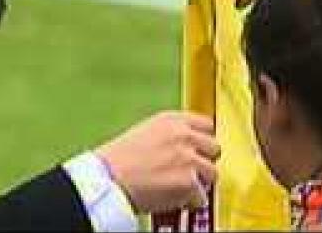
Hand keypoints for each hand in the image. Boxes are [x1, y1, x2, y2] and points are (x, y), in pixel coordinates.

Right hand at [94, 110, 219, 213]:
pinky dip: (191, 202)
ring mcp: (189, 158)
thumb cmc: (117, 161)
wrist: (107, 180)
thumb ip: (170, 135)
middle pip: (214, 147)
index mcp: (172, 120)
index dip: (203, 140)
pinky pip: (201, 196)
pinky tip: (176, 199)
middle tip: (191, 171)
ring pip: (212, 173)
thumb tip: (187, 146)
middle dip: (204, 160)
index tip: (200, 149)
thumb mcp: (145, 133)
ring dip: (200, 182)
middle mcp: (184, 135)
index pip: (207, 124)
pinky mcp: (189, 182)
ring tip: (182, 188)